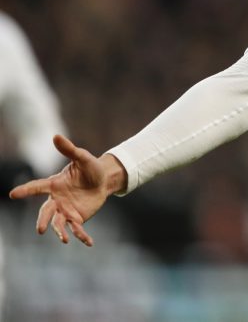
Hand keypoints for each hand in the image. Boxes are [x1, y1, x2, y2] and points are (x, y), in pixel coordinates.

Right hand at [8, 135, 126, 245]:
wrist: (103, 180)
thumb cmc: (90, 168)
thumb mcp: (82, 157)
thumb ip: (69, 149)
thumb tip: (56, 136)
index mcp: (54, 184)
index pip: (37, 187)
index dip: (26, 190)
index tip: (13, 194)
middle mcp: (57, 199)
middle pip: (46, 211)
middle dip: (43, 220)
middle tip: (40, 229)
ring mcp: (66, 210)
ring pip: (59, 223)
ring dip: (60, 231)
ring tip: (63, 239)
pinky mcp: (77, 217)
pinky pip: (77, 229)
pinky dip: (82, 236)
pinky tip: (89, 242)